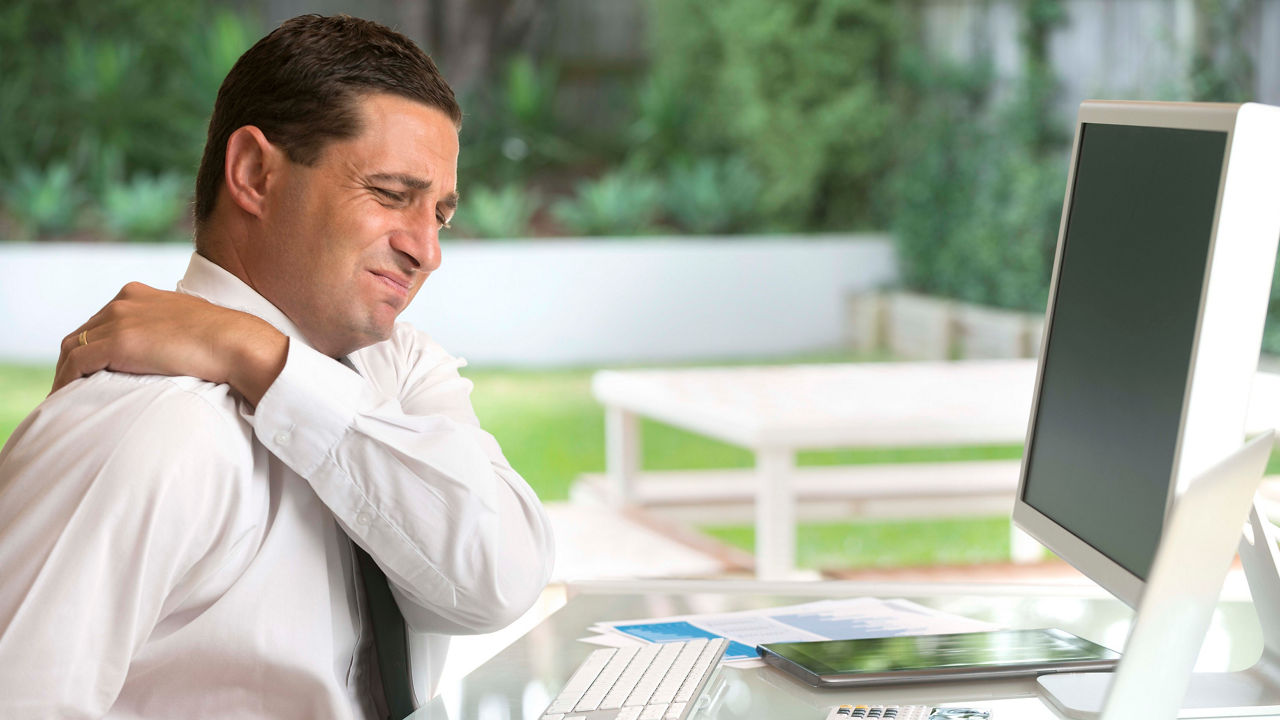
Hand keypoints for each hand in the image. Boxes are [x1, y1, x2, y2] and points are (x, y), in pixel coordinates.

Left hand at [53, 282, 287, 405]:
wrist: (236, 343)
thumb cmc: (224, 341)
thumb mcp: (188, 325)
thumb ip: (168, 330)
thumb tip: (168, 351)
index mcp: (138, 294)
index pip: (100, 320)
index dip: (92, 347)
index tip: (90, 371)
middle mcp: (123, 302)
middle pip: (82, 333)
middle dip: (74, 361)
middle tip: (73, 388)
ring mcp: (119, 319)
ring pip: (71, 348)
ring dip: (64, 374)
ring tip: (66, 399)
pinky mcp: (119, 342)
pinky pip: (77, 363)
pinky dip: (67, 381)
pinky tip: (68, 399)